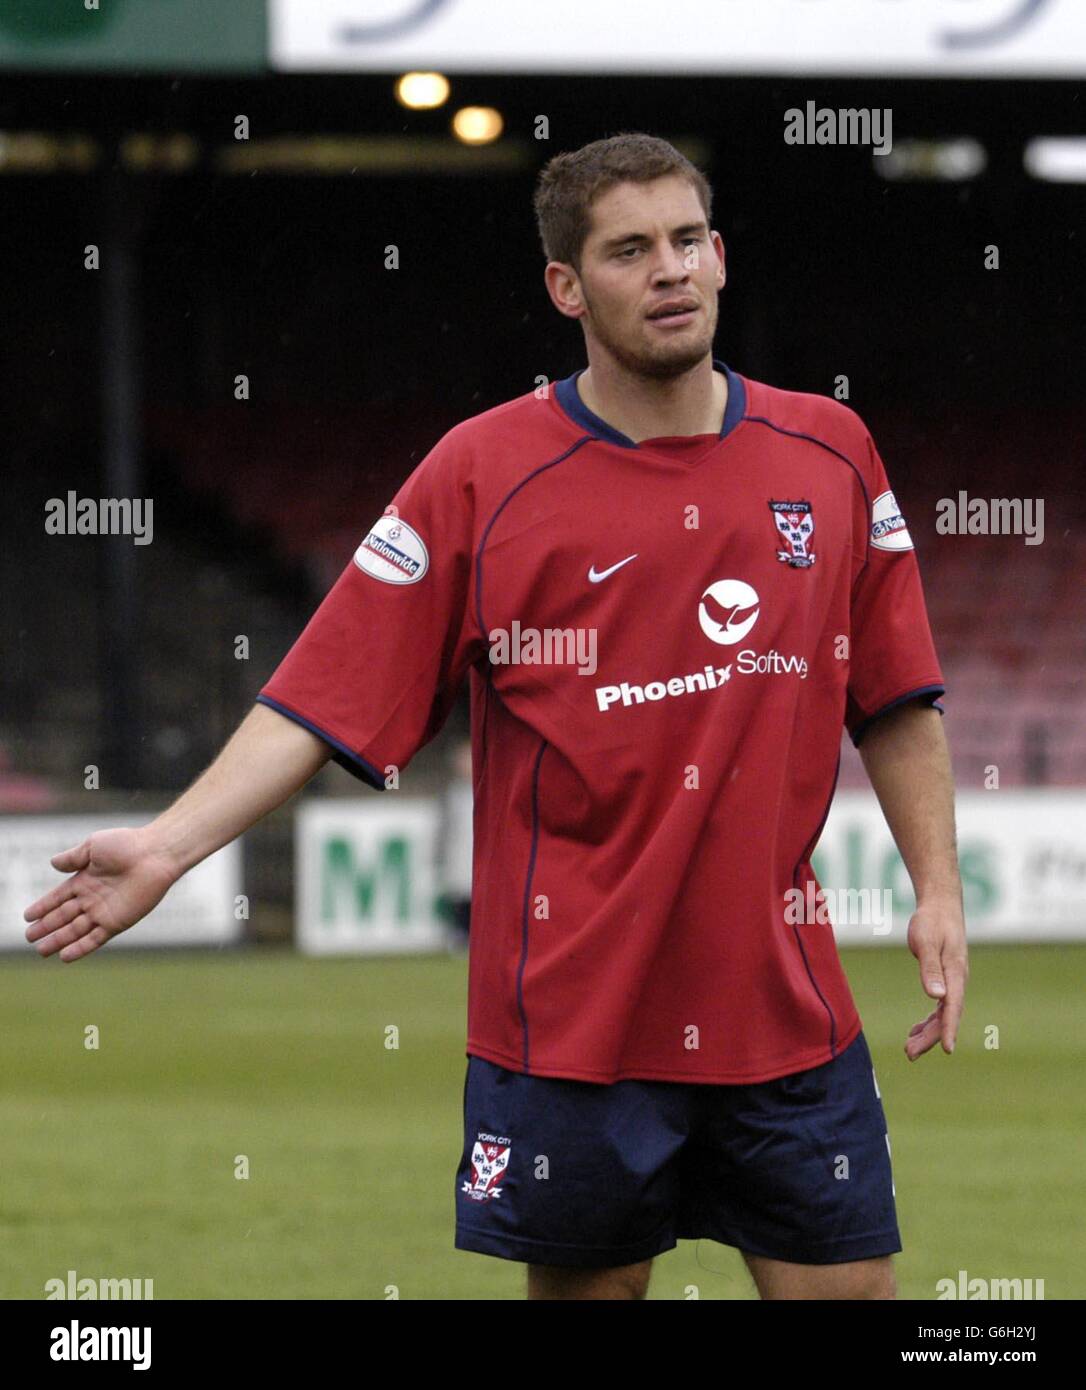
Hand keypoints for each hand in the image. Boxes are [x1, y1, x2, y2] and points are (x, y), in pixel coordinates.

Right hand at [24, 826, 179, 961]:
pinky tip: (65, 956)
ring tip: (41, 951)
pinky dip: (80, 948)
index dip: (42, 907)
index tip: (27, 917)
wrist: (155, 855)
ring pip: (75, 930)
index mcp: (85, 879)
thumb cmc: (127, 845)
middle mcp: (93, 898)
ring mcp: (104, 911)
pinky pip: (95, 938)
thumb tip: (52, 863)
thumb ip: (72, 858)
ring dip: (58, 940)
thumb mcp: (93, 846)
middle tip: (30, 937)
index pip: (58, 897)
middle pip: (64, 916)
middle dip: (46, 927)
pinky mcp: (117, 922)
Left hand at [905, 898, 967, 1059]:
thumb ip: (930, 969)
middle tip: (910, 1054)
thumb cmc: (932, 922)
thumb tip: (936, 997)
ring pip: (943, 1014)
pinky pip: (940, 1007)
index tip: (948, 1050)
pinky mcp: (946, 979)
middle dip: (930, 1037)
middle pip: (946, 1016)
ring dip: (928, 1033)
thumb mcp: (927, 942)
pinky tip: (915, 1031)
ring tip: (909, 1049)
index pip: (953, 1007)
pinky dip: (928, 1021)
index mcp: (956, 973)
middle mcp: (958, 981)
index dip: (950, 1029)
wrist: (941, 906)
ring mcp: (953, 981)